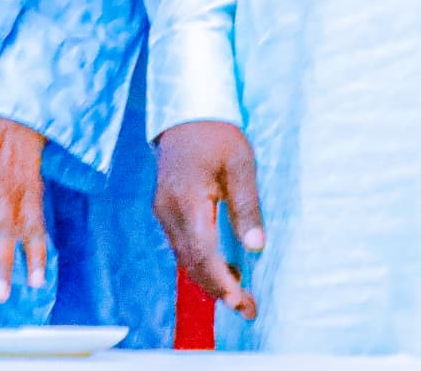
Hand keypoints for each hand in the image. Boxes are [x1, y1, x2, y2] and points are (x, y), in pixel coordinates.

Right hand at [152, 121, 262, 321]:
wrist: (186, 113)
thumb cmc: (218, 135)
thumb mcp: (241, 166)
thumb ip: (247, 208)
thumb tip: (256, 247)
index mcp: (188, 202)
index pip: (203, 255)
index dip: (222, 283)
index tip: (242, 302)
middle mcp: (169, 213)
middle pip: (191, 264)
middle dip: (218, 290)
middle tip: (247, 308)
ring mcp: (163, 212)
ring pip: (184, 258)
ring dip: (209, 278)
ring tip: (240, 293)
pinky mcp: (165, 210)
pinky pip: (181, 246)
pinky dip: (201, 262)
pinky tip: (223, 266)